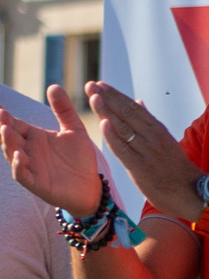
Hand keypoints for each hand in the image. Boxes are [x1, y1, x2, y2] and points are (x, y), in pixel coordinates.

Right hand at [0, 85, 101, 214]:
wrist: (91, 186)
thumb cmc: (80, 159)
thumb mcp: (74, 129)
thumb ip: (64, 109)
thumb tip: (53, 86)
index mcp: (34, 137)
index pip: (14, 123)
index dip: (2, 115)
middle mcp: (27, 151)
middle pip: (9, 137)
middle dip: (2, 126)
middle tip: (0, 114)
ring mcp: (29, 167)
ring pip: (11, 153)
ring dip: (7, 142)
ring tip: (5, 129)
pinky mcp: (36, 183)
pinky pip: (22, 174)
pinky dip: (18, 166)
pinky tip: (19, 155)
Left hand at [88, 81, 203, 221]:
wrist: (188, 193)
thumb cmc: (174, 168)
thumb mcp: (164, 140)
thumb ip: (148, 123)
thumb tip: (138, 102)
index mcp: (156, 130)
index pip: (132, 108)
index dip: (115, 95)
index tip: (100, 85)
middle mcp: (152, 137)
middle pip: (126, 113)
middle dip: (107, 98)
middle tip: (91, 85)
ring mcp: (146, 151)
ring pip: (123, 128)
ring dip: (107, 111)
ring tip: (93, 96)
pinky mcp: (140, 167)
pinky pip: (124, 150)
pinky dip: (113, 136)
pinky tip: (103, 124)